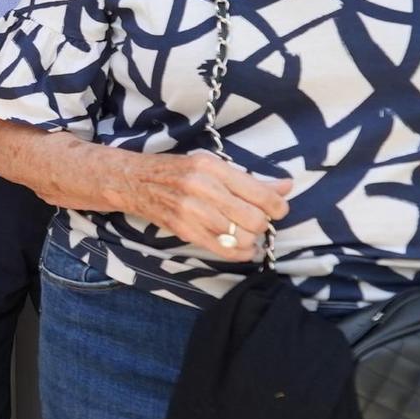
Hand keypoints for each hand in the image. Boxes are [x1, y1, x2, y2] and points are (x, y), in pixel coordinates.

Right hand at [129, 150, 293, 262]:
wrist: (134, 181)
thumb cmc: (176, 170)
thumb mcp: (210, 164)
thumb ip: (248, 178)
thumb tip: (285, 186)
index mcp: (212, 168)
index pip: (260, 194)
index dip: (278, 207)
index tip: (277, 209)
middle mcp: (202, 188)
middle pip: (254, 219)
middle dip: (263, 224)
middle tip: (257, 220)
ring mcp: (191, 212)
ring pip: (241, 238)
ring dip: (251, 239)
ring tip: (247, 233)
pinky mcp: (184, 230)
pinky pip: (224, 251)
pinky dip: (240, 253)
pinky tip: (243, 248)